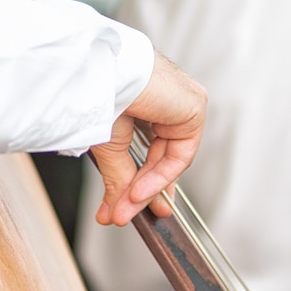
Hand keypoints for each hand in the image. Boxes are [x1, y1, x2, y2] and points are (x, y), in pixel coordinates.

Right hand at [90, 51, 206, 225]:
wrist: (100, 74)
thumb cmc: (96, 94)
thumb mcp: (107, 146)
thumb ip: (118, 178)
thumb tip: (114, 211)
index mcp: (144, 102)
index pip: (153, 150)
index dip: (142, 184)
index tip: (128, 208)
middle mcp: (165, 102)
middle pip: (163, 159)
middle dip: (142, 192)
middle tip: (126, 215)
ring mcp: (182, 103)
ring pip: (170, 159)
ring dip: (146, 189)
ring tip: (124, 209)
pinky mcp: (193, 107)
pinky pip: (180, 153)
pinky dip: (160, 177)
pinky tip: (138, 192)